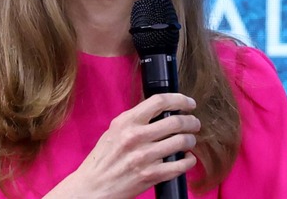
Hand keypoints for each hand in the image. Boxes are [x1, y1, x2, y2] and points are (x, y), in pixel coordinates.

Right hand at [45, 93, 199, 198]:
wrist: (93, 187)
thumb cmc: (103, 160)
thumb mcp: (114, 131)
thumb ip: (135, 120)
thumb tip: (161, 111)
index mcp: (126, 122)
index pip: (159, 101)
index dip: (179, 99)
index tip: (189, 103)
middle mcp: (135, 137)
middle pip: (176, 121)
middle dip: (191, 121)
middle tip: (194, 123)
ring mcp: (144, 157)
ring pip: (181, 142)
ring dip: (191, 140)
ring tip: (189, 141)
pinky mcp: (151, 175)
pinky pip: (180, 165)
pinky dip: (188, 160)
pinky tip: (187, 158)